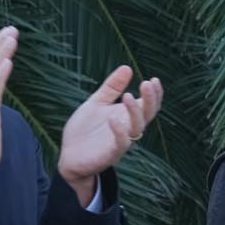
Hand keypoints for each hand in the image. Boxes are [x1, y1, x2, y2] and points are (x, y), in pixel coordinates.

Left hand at [57, 64, 163, 203]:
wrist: (70, 156)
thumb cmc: (85, 130)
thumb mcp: (96, 103)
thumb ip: (112, 88)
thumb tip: (127, 67)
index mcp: (127, 115)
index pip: (148, 104)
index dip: (155, 94)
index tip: (154, 79)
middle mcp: (128, 128)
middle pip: (148, 114)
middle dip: (150, 99)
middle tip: (147, 83)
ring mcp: (121, 141)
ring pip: (137, 128)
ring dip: (135, 112)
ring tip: (127, 96)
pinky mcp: (110, 154)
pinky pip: (121, 144)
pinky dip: (120, 132)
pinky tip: (113, 119)